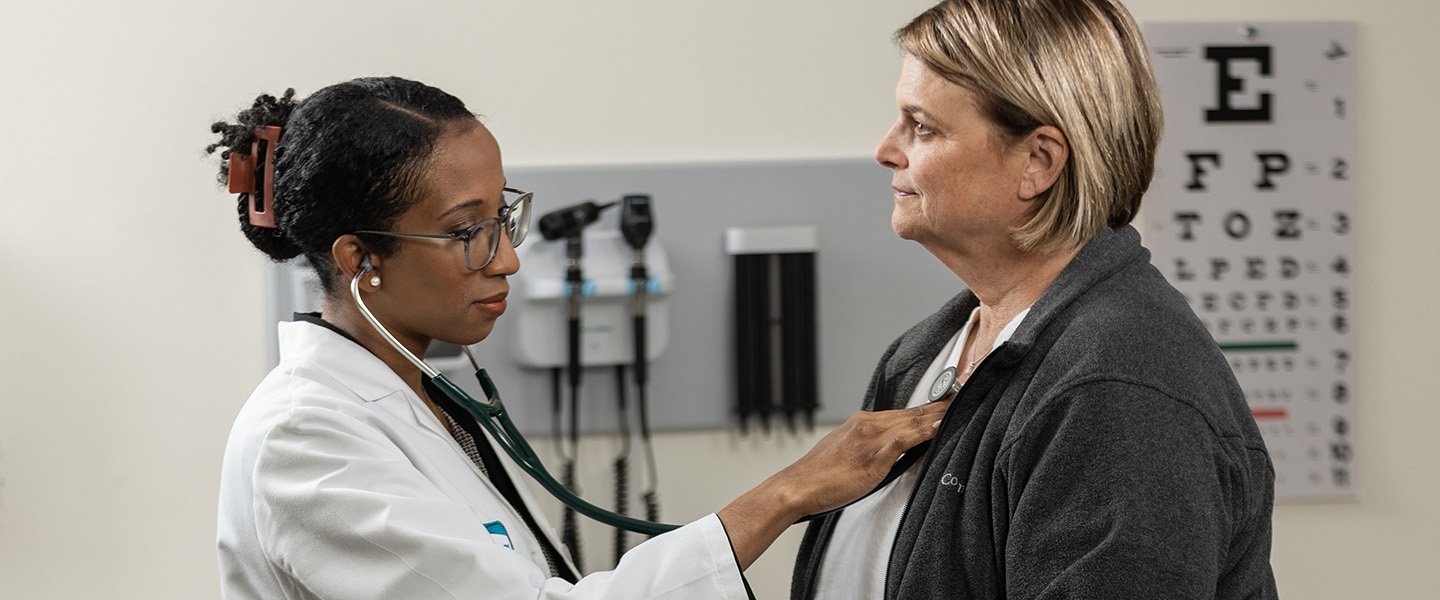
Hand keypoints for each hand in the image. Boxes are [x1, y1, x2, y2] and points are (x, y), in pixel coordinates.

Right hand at [716, 400, 950, 568]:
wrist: (797, 486)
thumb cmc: (821, 477)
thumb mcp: (848, 455)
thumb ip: (872, 448)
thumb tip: (894, 451)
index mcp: (863, 423)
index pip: (906, 412)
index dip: (931, 406)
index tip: (952, 398)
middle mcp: (869, 424)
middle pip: (914, 412)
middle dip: (943, 403)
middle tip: (969, 391)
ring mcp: (871, 437)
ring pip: (914, 421)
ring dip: (941, 413)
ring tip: (965, 404)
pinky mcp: (873, 454)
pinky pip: (906, 438)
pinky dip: (925, 431)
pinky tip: (942, 427)